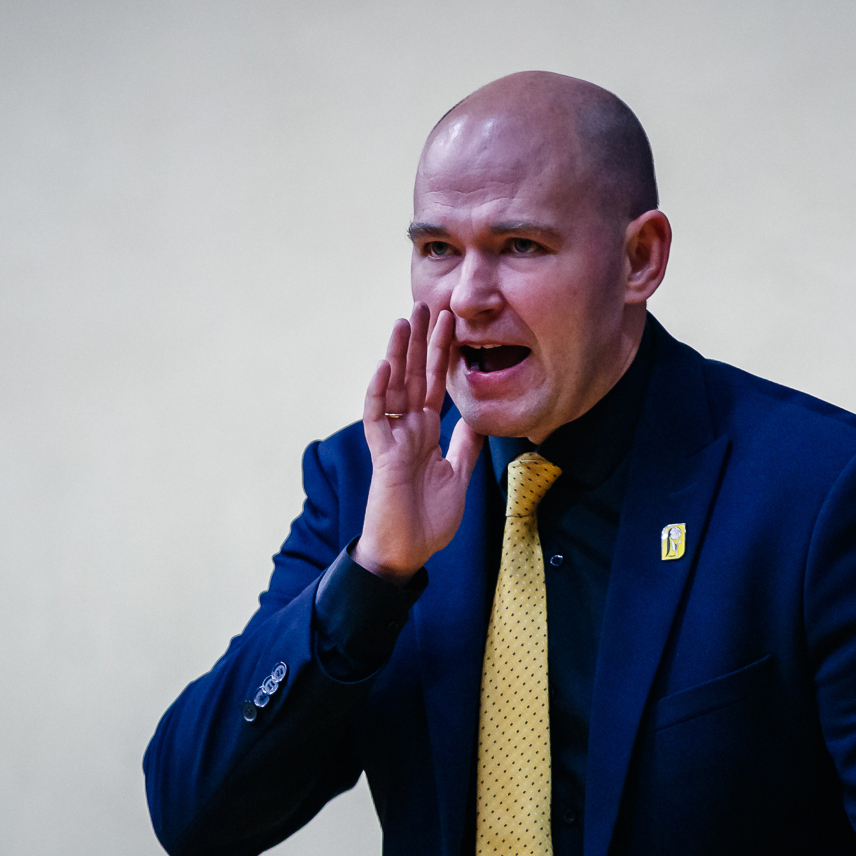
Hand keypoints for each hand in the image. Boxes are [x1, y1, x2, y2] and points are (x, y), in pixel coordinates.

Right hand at [355, 303, 484, 584]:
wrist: (407, 551)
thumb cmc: (428, 520)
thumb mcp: (458, 475)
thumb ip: (465, 445)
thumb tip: (477, 419)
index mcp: (428, 432)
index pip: (436, 384)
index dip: (442, 353)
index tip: (449, 322)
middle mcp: (409, 429)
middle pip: (415, 376)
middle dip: (420, 341)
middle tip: (425, 304)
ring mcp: (394, 439)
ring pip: (394, 388)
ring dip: (398, 354)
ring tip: (403, 321)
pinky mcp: (383, 454)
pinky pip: (378, 418)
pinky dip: (379, 392)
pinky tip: (384, 366)